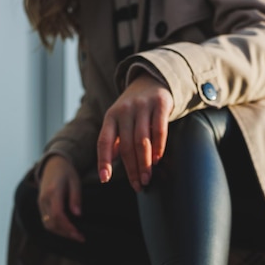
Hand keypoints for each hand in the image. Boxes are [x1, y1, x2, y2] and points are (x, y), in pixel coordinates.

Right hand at [38, 155, 84, 241]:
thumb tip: (78, 215)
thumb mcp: (75, 181)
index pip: (58, 214)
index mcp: (53, 192)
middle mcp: (43, 199)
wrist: (52, 165)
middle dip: (66, 233)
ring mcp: (40, 203)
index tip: (79, 233)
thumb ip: (75, 197)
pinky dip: (56, 229)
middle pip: (52, 223)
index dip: (68, 227)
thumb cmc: (66, 172)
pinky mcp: (41, 206)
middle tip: (80, 238)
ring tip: (75, 236)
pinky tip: (67, 230)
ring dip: (61, 233)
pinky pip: (46, 221)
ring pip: (47, 225)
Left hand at [97, 73, 172, 190]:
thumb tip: (110, 163)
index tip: (104, 179)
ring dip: (144, 163)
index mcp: (111, 116)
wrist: (154, 78)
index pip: (104, 141)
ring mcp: (142, 106)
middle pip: (126, 146)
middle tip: (138, 185)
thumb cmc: (135, 107)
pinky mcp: (160, 104)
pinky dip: (158, 147)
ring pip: (142, 141)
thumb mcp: (119, 120)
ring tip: (147, 179)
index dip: (104, 161)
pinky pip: (159, 129)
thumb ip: (115, 140)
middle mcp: (125, 110)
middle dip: (132, 169)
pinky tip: (157, 160)